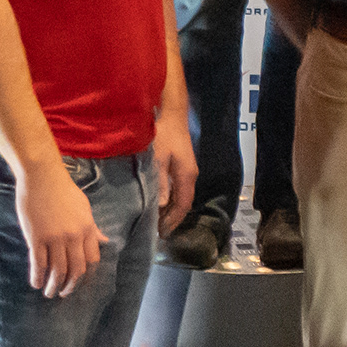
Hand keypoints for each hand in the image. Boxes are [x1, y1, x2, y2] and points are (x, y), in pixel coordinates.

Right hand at [15, 159, 107, 297]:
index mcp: (87, 228)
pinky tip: (36, 283)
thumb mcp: (84, 208)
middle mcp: (74, 236)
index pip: (92, 259)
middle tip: (63, 293)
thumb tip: (104, 241)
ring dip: (53, 286)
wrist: (42, 177)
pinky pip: (38, 263)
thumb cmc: (63, 190)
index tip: (80, 283)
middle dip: (70, 286)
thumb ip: (93, 228)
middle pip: (76, 270)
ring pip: (57, 270)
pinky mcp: (37, 238)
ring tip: (48, 293)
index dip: (86, 275)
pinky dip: (37, 277)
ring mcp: (55, 238)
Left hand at [153, 103, 197, 235]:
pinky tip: (159, 200)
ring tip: (156, 220)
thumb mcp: (158, 160)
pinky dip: (169, 198)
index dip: (173, 221)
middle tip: (157, 231)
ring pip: (181, 195)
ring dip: (171, 208)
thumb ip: (160, 183)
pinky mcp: (181, 163)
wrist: (171, 113)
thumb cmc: (163, 135)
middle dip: (172, 218)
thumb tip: (161, 206)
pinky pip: (178, 187)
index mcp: (187, 176)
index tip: (162, 234)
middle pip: (184, 202)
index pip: (183, 205)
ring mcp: (187, 168)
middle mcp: (190, 175)